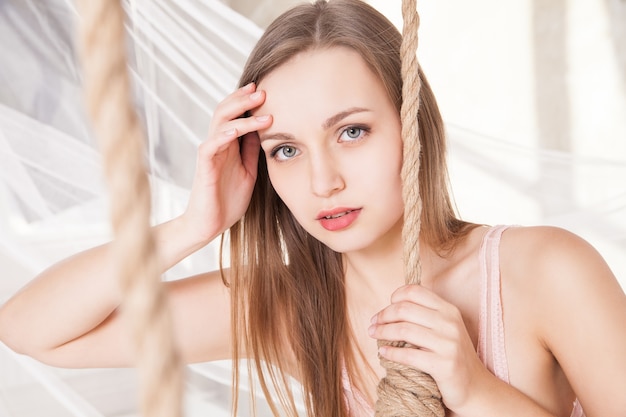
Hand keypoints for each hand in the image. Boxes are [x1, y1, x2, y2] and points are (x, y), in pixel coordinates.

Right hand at [183, 83, 271, 243]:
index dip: (247, 101)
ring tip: (259, 104)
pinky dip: (223, 135)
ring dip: (240, 113)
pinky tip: (236, 130)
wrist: (210, 225)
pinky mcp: (204, 167)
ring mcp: (209, 154)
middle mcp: (217, 145)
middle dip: (243, 99)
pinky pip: (210, 145)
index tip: (265, 90)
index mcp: (228, 145)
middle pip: (225, 112)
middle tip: (263, 90)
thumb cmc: (228, 200)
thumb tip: (264, 130)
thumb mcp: (248, 171)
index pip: (235, 115)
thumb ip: (252, 151)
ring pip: (220, 123)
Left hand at [368, 284, 491, 412]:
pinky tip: (383, 353)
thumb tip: (390, 307)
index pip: (415, 291)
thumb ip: (424, 315)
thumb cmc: (451, 355)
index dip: (395, 297)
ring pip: (403, 330)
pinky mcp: (444, 365)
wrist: (474, 386)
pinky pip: (408, 355)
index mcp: (448, 310)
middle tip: (373, 323)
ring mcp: (448, 344)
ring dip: (382, 332)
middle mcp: (449, 323)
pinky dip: (391, 353)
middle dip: (383, 315)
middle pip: (404, 309)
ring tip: (373, 335)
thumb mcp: (443, 328)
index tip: (385, 309)